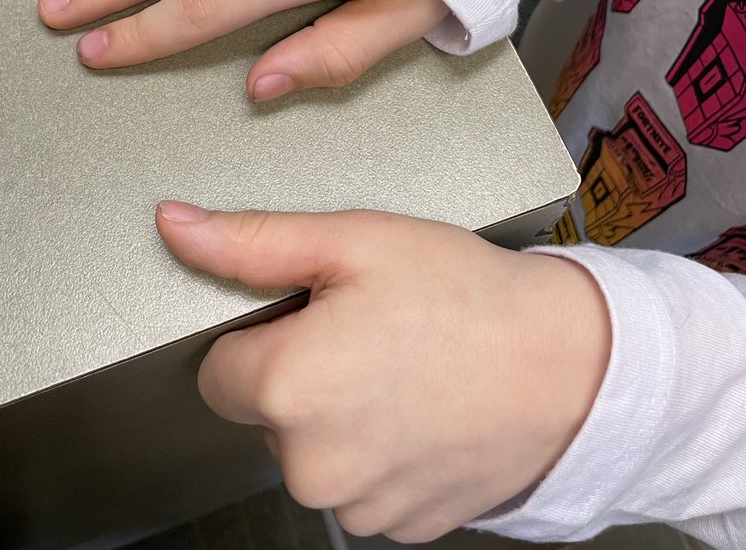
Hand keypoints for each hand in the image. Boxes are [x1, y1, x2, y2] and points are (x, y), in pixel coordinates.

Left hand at [155, 203, 611, 542]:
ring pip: (314, 449)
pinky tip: (422, 408)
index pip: (217, 368)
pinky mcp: (401, 527)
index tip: (315, 313)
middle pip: (266, 411)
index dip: (263, 333)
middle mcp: (310, 464)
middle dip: (300, 372)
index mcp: (287, 388)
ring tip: (404, 366)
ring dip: (341, 415)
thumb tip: (174, 226)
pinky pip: (360, 482)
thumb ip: (252, 240)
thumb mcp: (354, 240)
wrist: (571, 365)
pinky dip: (379, 449)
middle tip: (369, 329)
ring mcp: (358, 506)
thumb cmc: (466, 295)